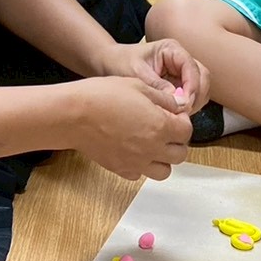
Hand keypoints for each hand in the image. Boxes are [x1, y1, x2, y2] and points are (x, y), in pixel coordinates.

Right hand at [68, 76, 192, 180]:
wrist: (73, 115)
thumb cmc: (102, 96)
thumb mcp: (138, 86)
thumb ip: (163, 99)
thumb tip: (179, 106)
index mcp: (160, 126)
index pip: (187, 131)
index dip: (183, 121)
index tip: (174, 114)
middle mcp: (152, 148)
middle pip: (180, 154)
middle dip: (177, 141)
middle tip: (166, 128)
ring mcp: (136, 162)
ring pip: (164, 171)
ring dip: (163, 158)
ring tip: (152, 143)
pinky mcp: (120, 169)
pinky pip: (140, 174)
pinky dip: (141, 165)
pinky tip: (133, 150)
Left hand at [101, 38, 210, 113]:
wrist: (109, 64)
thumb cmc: (120, 63)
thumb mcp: (136, 73)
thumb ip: (157, 85)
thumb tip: (177, 101)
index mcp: (172, 49)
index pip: (192, 67)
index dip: (192, 86)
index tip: (185, 104)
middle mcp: (180, 59)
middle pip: (202, 76)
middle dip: (196, 95)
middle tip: (184, 112)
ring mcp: (181, 71)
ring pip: (201, 87)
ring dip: (194, 102)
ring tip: (179, 114)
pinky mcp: (178, 83)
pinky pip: (191, 95)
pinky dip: (188, 105)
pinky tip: (176, 113)